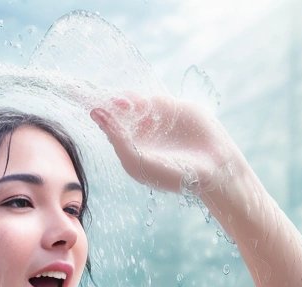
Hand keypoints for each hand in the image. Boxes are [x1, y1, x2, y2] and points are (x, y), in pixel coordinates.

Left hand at [90, 94, 234, 193]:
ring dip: (128, 100)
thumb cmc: (173, 174)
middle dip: (112, 104)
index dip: (98, 112)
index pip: (108, 125)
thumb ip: (118, 139)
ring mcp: (156, 119)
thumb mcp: (138, 161)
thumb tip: (96, 112)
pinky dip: (145, 97)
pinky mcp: (172, 108)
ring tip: (127, 105)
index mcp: (128, 147)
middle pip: (118, 109)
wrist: (212, 169)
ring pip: (135, 101)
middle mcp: (140, 132)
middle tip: (112, 103)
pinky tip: (144, 103)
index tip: (88, 103)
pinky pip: (153, 96)